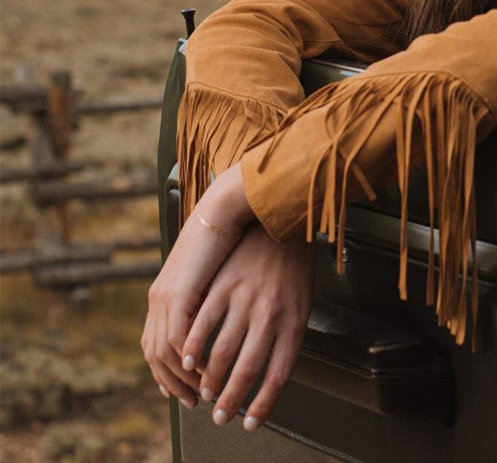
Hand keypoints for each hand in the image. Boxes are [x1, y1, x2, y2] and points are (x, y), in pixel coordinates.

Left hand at [141, 163, 252, 406]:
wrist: (231, 206)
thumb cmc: (233, 235)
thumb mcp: (213, 271)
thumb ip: (207, 295)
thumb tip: (218, 318)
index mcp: (165, 290)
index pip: (153, 344)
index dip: (166, 372)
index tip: (184, 389)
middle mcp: (159, 295)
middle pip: (153, 353)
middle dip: (172, 383)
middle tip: (193, 401)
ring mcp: (165, 293)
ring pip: (161, 351)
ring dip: (182, 377)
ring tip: (204, 390)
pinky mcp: (178, 291)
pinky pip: (176, 337)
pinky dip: (190, 357)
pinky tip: (207, 367)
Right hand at [182, 222, 315, 430]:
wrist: (279, 219)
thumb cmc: (292, 263)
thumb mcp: (301, 300)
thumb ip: (285, 334)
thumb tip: (271, 370)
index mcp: (295, 320)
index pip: (280, 374)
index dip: (264, 405)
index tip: (250, 424)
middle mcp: (271, 313)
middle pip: (248, 369)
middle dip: (231, 400)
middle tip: (219, 417)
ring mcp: (246, 298)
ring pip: (222, 351)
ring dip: (208, 379)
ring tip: (203, 394)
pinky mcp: (224, 284)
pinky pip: (203, 323)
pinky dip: (193, 347)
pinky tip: (187, 361)